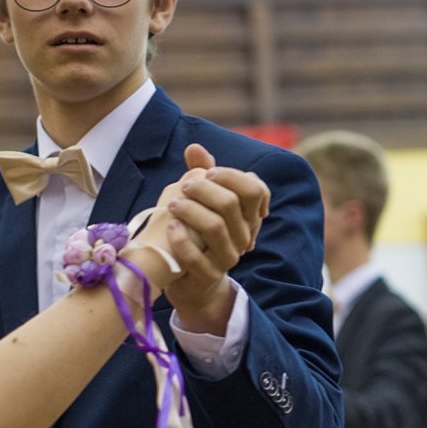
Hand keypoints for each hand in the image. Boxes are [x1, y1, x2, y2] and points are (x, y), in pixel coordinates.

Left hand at [163, 143, 271, 333]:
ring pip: (215, 227)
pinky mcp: (209, 276)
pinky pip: (196, 257)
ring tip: (171, 204)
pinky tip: (170, 227)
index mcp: (247, 216)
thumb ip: (201, 174)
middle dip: (204, 188)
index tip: (209, 172)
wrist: (192, 280)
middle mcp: (243, 236)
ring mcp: (228, 258)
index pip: (255, 189)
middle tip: (184, 185)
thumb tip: (194, 147)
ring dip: (190, 210)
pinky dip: (181, 239)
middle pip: (231, 203)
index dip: (233, 176)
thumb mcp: (201, 202)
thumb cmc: (196, 234)